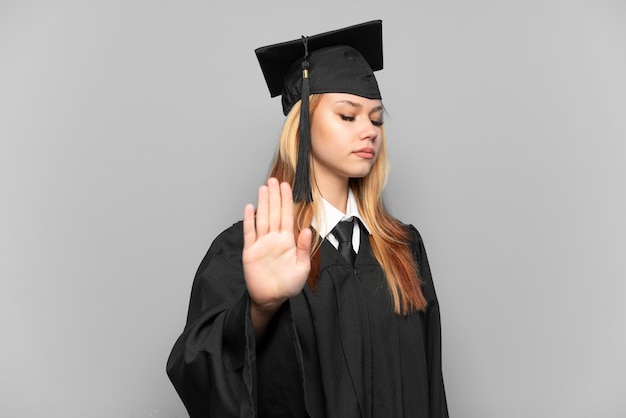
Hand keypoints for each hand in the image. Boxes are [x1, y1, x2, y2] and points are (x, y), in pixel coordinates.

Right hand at [243, 178, 311, 315]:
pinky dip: (249, 220)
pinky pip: (249, 233)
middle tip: (273, 180)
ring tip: (263, 188)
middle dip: (274, 196)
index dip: (287, 200)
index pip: (287, 216)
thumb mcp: (302, 268)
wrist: (271, 299)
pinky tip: (250, 207)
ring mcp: (261, 243)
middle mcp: (274, 239)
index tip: (286, 186)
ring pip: (262, 218)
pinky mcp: (250, 251)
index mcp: (288, 241)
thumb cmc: (288, 285)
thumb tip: (308, 229)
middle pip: (274, 213)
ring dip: (263, 203)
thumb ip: (305, 248)